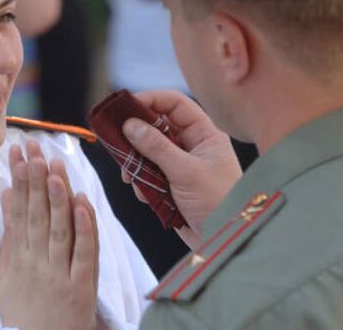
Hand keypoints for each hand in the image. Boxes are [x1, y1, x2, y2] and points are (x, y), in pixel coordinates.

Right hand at [0, 139, 98, 329]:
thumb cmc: (23, 312)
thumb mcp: (4, 276)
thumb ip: (7, 236)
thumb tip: (6, 197)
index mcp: (16, 258)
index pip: (17, 212)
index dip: (18, 182)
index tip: (18, 157)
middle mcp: (36, 263)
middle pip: (36, 214)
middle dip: (35, 180)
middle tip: (35, 151)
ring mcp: (59, 273)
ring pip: (58, 228)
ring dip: (57, 196)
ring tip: (54, 168)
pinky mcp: (81, 286)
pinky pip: (83, 252)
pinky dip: (83, 227)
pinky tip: (81, 204)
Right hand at [122, 90, 241, 239]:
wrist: (225, 242)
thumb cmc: (218, 203)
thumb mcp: (186, 172)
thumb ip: (156, 147)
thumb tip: (130, 125)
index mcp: (204, 134)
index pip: (174, 104)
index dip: (150, 100)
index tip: (125, 106)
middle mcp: (192, 145)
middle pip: (156, 126)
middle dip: (136, 136)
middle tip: (117, 142)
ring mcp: (180, 165)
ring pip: (147, 152)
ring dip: (136, 164)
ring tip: (131, 177)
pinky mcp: (171, 184)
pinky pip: (147, 174)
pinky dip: (141, 183)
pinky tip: (145, 195)